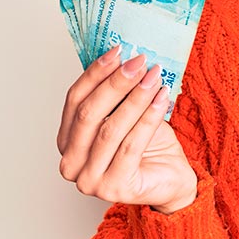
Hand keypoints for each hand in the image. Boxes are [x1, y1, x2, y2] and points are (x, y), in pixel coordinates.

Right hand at [57, 46, 196, 213]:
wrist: (170, 179)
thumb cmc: (148, 146)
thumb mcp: (128, 114)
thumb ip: (118, 94)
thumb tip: (124, 56)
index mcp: (67, 141)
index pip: (75, 100)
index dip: (95, 73)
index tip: (118, 50)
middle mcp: (71, 163)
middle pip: (89, 114)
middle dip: (116, 83)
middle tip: (139, 62)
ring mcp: (89, 180)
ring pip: (110, 129)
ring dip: (135, 97)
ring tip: (154, 76)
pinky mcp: (114, 188)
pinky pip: (131, 145)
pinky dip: (148, 117)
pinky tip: (162, 98)